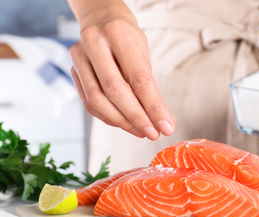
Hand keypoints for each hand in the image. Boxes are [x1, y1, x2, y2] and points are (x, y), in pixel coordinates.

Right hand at [68, 1, 174, 139]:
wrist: (101, 20)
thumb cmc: (126, 38)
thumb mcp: (143, 55)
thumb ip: (151, 87)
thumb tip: (164, 121)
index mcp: (118, 35)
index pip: (138, 78)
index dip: (152, 106)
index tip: (165, 126)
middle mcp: (94, 43)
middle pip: (114, 91)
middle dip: (136, 117)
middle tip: (152, 133)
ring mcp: (79, 57)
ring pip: (97, 100)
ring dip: (122, 121)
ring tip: (140, 131)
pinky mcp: (73, 71)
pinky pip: (89, 102)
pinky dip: (108, 117)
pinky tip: (123, 122)